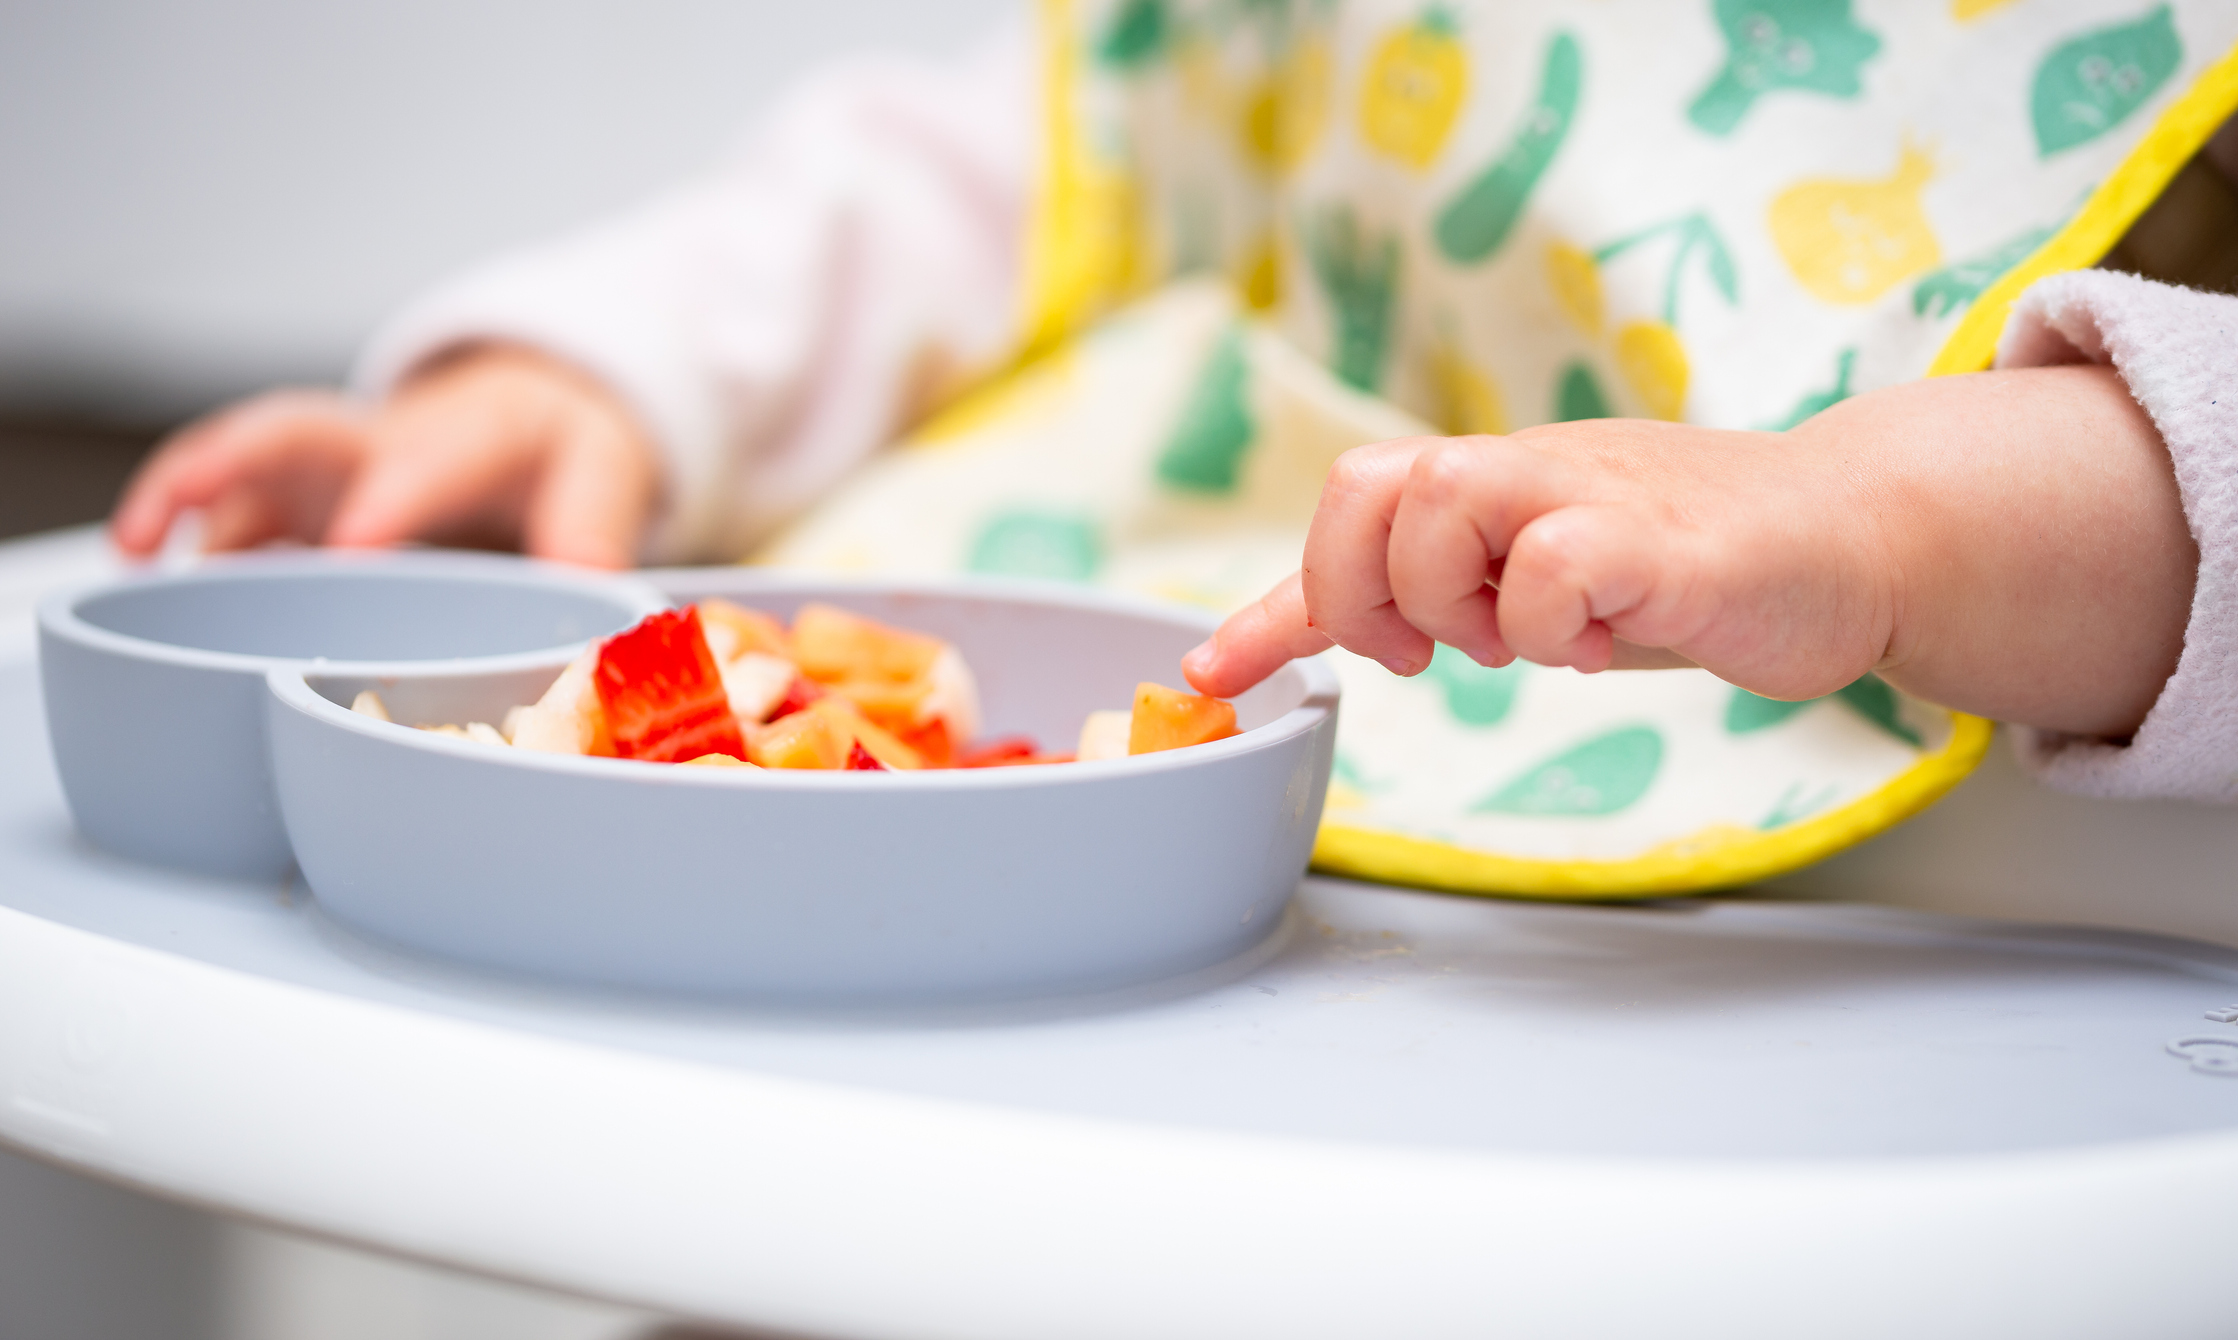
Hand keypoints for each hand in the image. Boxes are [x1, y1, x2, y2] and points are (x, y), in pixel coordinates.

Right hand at [110, 345, 660, 568]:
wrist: (536, 410)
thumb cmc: (559, 449)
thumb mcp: (602, 474)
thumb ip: (592, 531)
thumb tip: (595, 589)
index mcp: (466, 437)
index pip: (423, 465)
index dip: (389, 502)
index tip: (356, 544)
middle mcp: (380, 442)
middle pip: (298, 431)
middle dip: (237, 458)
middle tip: (183, 502)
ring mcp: (330, 469)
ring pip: (244, 467)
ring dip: (184, 495)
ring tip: (132, 548)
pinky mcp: (301, 496)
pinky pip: (234, 509)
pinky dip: (185, 535)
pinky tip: (147, 574)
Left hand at [1184, 366, 2194, 739]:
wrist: (1849, 539)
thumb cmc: (1675, 567)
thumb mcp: (1518, 582)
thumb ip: (1399, 603)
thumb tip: (1250, 650)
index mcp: (1490, 479)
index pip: (1350, 495)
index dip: (1281, 594)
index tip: (1226, 671)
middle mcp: (1527, 469)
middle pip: (1371, 485)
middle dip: (1364, 589)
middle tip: (1423, 651)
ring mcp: (1594, 492)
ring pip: (1443, 502)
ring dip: (1453, 600)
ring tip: (1521, 643)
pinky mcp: (1663, 539)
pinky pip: (1554, 562)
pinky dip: (1550, 624)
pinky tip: (1600, 644)